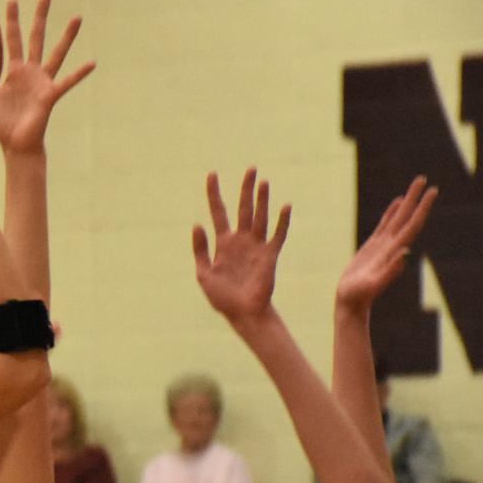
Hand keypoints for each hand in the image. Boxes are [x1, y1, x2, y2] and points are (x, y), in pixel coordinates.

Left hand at [0, 0, 94, 153]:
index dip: (12, 20)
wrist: (16, 145)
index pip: (13, 39)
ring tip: (77, 18)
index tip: (13, 0)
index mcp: (15, 71)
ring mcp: (43, 82)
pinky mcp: (50, 95)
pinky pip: (67, 82)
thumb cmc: (2, 125)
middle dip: (40, 17)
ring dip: (67, 37)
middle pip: (36, 38)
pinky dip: (79, 74)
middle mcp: (31, 73)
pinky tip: (92, 63)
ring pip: (56, 54)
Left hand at [192, 168, 290, 322]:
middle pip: (243, 209)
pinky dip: (282, 221)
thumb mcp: (203, 274)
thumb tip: (197, 225)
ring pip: (260, 217)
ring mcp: (256, 247)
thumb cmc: (222, 297)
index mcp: (223, 243)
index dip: (214, 194)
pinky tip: (285, 206)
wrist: (242, 313)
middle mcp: (241, 241)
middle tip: (250, 169)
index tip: (211, 174)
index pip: (218, 212)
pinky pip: (277, 235)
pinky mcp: (269, 255)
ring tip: (263, 181)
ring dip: (262, 200)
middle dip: (246, 189)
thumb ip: (200, 250)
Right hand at [335, 176, 437, 312]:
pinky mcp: (373, 247)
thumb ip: (390, 270)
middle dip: (416, 198)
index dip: (422, 208)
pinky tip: (397, 202)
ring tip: (415, 186)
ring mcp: (383, 245)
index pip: (412, 225)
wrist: (350, 303)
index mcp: (394, 251)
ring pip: (398, 218)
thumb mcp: (373, 284)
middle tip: (423, 178)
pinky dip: (392, 212)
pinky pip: (385, 224)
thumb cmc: (358, 296)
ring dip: (407, 202)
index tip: (432, 191)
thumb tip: (405, 252)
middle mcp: (392, 246)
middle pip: (407, 217)